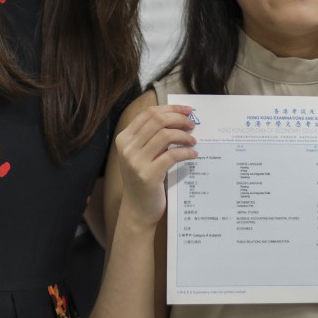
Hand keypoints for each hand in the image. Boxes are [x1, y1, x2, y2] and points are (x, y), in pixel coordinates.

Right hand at [113, 104, 196, 226]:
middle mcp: (127, 148)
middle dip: (179, 119)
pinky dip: (186, 152)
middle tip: (192, 125)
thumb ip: (151, 137)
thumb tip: (177, 118)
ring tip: (193, 141)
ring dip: (184, 136)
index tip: (186, 110)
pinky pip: (172, 155)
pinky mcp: (148, 175)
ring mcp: (136, 162)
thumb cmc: (143, 179)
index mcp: (124, 138)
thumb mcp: (140, 154)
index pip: (149, 113)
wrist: (137, 209)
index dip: (170, 108)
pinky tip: (193, 155)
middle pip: (158, 120)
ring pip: (165, 135)